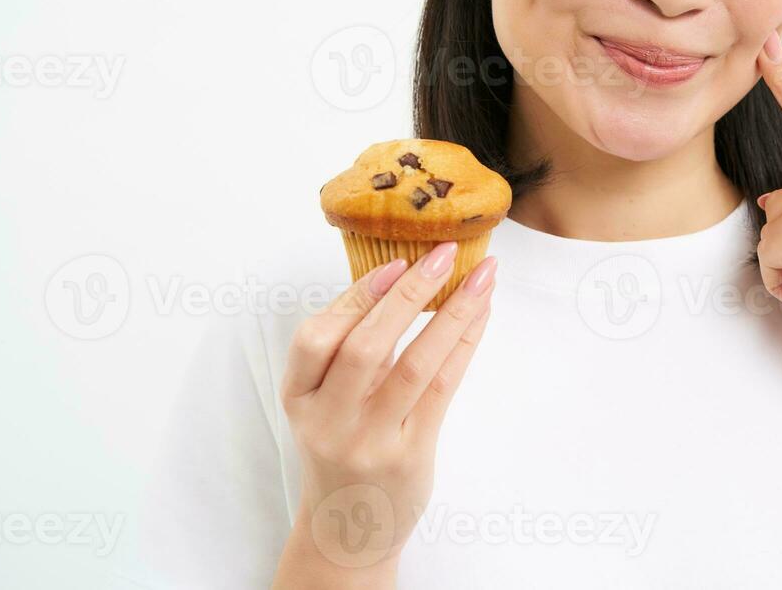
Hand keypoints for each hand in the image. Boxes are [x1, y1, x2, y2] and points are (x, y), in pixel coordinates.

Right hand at [275, 243, 497, 579]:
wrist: (350, 528)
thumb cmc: (343, 445)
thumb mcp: (325, 401)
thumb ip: (348, 349)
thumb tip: (403, 275)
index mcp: (299, 398)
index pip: (317, 337)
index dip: (357, 296)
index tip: (395, 262)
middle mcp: (329, 421)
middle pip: (365, 347)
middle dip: (409, 294)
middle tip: (443, 254)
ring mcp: (370, 441)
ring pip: (414, 366)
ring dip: (453, 314)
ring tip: (482, 278)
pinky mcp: (410, 455)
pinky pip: (443, 388)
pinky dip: (464, 344)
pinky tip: (481, 315)